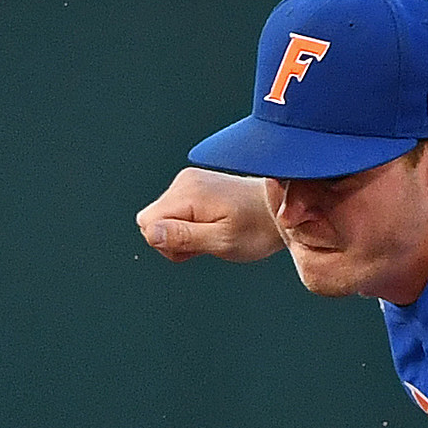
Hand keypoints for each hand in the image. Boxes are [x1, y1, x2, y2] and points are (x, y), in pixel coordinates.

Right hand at [135, 168, 283, 262]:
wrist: (281, 209)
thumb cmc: (256, 228)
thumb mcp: (221, 241)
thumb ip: (183, 237)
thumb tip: (150, 233)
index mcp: (188, 192)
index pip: (147, 223)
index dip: (166, 244)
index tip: (195, 245)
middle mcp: (184, 182)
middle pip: (151, 221)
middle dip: (174, 240)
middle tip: (207, 242)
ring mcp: (189, 182)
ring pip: (162, 219)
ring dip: (183, 235)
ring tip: (213, 234)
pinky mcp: (195, 186)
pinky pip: (175, 213)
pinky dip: (190, 226)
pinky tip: (212, 226)